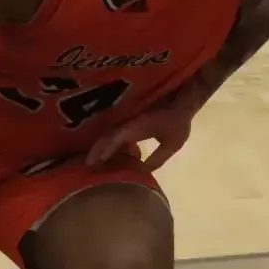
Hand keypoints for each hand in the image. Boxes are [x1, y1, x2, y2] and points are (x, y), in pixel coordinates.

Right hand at [85, 85, 199, 171]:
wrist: (181, 97)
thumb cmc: (177, 120)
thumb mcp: (172, 143)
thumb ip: (157, 158)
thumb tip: (141, 172)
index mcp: (137, 126)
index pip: (116, 138)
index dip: (104, 150)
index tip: (94, 162)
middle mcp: (129, 121)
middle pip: (107, 136)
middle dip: (97, 150)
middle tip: (88, 166)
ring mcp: (128, 117)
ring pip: (109, 132)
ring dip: (101, 145)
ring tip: (93, 160)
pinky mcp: (129, 117)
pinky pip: (115, 131)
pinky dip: (109, 141)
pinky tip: (108, 151)